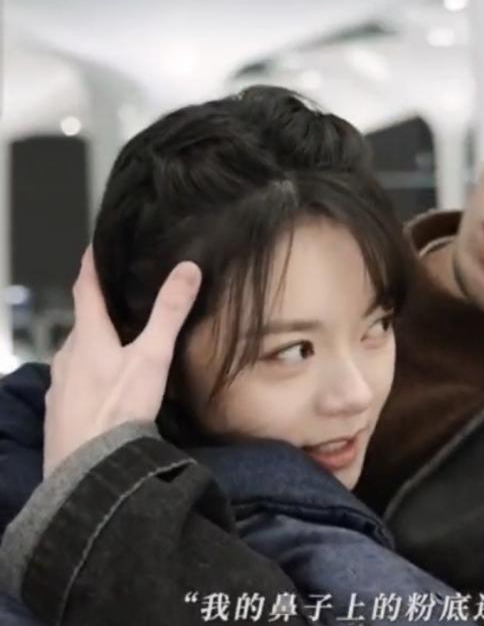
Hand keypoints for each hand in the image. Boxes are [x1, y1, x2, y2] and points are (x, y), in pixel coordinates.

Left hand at [44, 247, 200, 476]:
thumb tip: (188, 267)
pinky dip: (89, 372)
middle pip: (82, 323)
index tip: (96, 246)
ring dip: (95, 343)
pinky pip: (73, 381)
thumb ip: (170, 314)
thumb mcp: (152, 358)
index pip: (85, 288)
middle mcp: (66, 356)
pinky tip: (104, 387)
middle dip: (100, 309)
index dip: (91, 265)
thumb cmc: (119, 407)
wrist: (87, 471)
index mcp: (87, 336)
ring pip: (77, 354)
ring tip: (119, 343)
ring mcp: (58, 386)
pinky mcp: (59, 411)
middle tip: (123, 299)